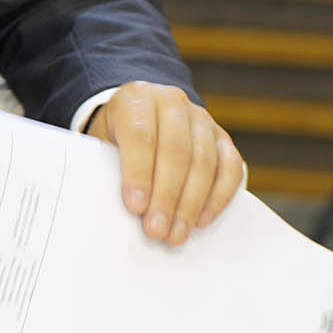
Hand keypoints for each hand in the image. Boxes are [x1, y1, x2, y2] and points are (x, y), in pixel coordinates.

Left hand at [89, 81, 244, 244]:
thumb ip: (108, 167)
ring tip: (176, 234)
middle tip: (156, 230)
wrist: (140, 117)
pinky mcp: (223, 138)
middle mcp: (172, 101)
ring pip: (205, 160)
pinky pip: (230, 167)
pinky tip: (201, 220)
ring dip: (190, 203)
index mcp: (136, 98)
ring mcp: (202, 118)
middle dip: (166, 195)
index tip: (135, 207)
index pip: (140, 134)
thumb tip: (122, 211)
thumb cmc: (116, 139)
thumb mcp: (101, 142)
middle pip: (176, 150)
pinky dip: (218, 197)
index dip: (138, 172)